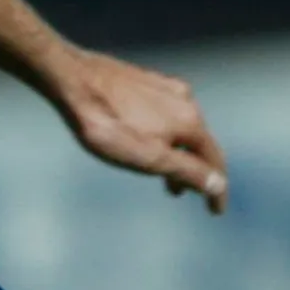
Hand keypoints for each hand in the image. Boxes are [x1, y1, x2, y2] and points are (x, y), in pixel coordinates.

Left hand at [51, 47, 228, 213]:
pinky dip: (162, 131)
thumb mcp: (148, 159)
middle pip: (198, 143)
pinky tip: (145, 134)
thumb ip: (187, 172)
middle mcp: (184, 99)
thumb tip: (220, 185)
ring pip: (180, 125)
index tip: (214, 211)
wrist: (69, 78)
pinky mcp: (141, 78)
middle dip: (192, 170)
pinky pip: (163, 111)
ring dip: (175, 151)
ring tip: (157, 167)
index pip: (214, 161)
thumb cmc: (106, 125)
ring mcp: (162, 86)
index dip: (216, 189)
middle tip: (176, 191)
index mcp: (191, 121)